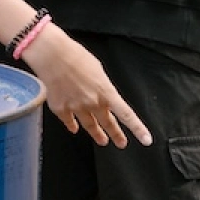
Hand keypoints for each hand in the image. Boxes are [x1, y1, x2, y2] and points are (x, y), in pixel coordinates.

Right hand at [17, 22, 150, 147]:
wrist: (53, 56)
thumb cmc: (76, 57)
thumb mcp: (99, 71)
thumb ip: (102, 87)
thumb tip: (103, 95)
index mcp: (106, 92)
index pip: (126, 115)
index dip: (137, 129)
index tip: (146, 139)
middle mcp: (93, 103)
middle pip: (108, 123)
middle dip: (116, 135)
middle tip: (122, 143)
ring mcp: (76, 108)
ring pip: (89, 126)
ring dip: (97, 134)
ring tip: (102, 140)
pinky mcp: (60, 109)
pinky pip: (69, 121)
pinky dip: (72, 126)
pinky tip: (74, 129)